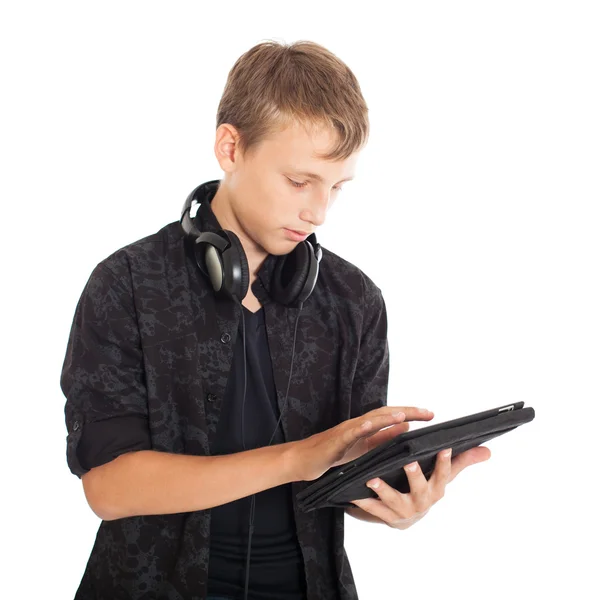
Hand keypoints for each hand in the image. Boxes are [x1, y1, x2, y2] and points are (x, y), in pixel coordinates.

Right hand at [332, 406, 433, 465]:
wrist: (306, 458)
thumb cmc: (336, 452)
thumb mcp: (366, 446)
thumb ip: (385, 437)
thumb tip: (407, 427)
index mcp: (368, 427)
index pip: (393, 416)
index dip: (411, 414)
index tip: (431, 414)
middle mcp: (359, 425)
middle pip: (385, 413)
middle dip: (406, 412)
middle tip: (427, 413)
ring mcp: (347, 431)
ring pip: (368, 421)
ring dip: (385, 417)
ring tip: (402, 415)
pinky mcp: (335, 441)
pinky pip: (348, 434)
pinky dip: (358, 429)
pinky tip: (367, 426)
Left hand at [350, 446, 491, 528]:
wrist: (406, 518)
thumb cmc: (426, 488)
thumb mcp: (443, 475)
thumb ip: (462, 461)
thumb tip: (488, 450)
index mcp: (437, 490)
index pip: (444, 475)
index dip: (445, 463)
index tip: (444, 447)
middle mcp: (422, 503)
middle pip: (421, 490)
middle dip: (415, 476)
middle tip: (409, 461)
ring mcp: (404, 512)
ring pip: (394, 502)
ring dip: (384, 490)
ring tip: (372, 478)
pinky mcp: (386, 518)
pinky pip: (374, 511)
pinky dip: (364, 503)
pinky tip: (354, 494)